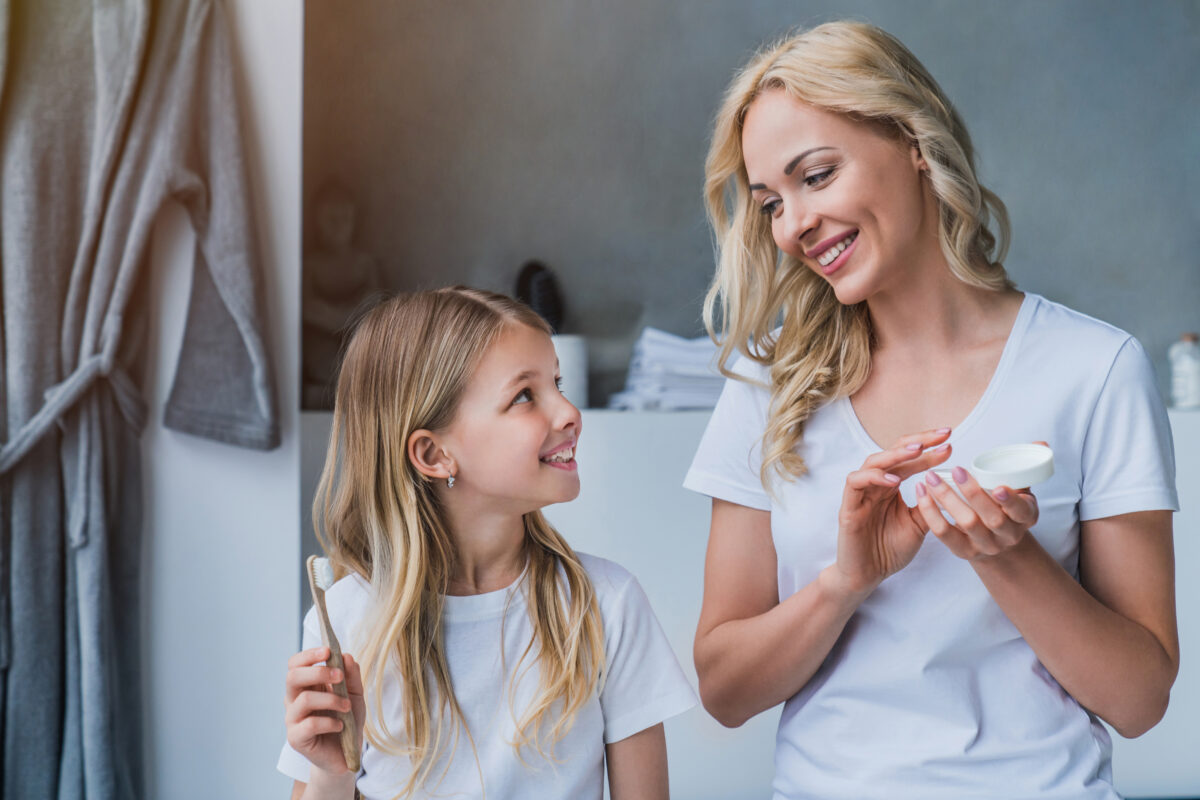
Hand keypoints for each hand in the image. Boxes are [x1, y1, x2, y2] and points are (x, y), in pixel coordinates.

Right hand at [284, 646, 364, 774]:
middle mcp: (294, 700)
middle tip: (339, 676)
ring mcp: (293, 719)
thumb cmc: (347, 721)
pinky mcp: (296, 739)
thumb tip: (345, 656)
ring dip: (331, 700)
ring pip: (304, 699)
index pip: (296, 664)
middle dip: (318, 672)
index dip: (309, 655)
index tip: (328, 651)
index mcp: (306, 686)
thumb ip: (351, 676)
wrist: (346, 754)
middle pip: (293, 677)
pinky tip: (340, 726)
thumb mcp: (355, 695)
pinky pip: (309, 724)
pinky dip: (330, 722)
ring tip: (347, 707)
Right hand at [834, 428, 954, 593]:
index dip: (929, 449)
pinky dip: (874, 477)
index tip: (951, 442)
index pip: (909, 459)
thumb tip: (950, 487)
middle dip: (918, 442)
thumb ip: (930, 505)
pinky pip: (856, 482)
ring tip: (918, 450)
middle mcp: (875, 485)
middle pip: (893, 452)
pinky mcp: (848, 507)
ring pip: (873, 462)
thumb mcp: (919, 525)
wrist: (867, 575)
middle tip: (942, 437)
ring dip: (895, 454)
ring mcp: (860, 494)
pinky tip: (895, 480)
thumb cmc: (889, 550)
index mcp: (890, 487)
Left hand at [914, 454, 1039, 560]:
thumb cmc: (1006, 506)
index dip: (1010, 501)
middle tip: (957, 470)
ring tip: (931, 478)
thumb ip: (1026, 466)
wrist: (997, 541)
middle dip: (973, 494)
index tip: (997, 487)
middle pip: (992, 518)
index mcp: (1025, 517)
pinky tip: (921, 493)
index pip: (1022, 511)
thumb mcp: (1021, 488)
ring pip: (966, 524)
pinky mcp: (963, 551)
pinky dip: (930, 513)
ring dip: (947, 499)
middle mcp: (1007, 535)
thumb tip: (1040, 443)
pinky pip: (944, 533)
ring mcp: (985, 545)